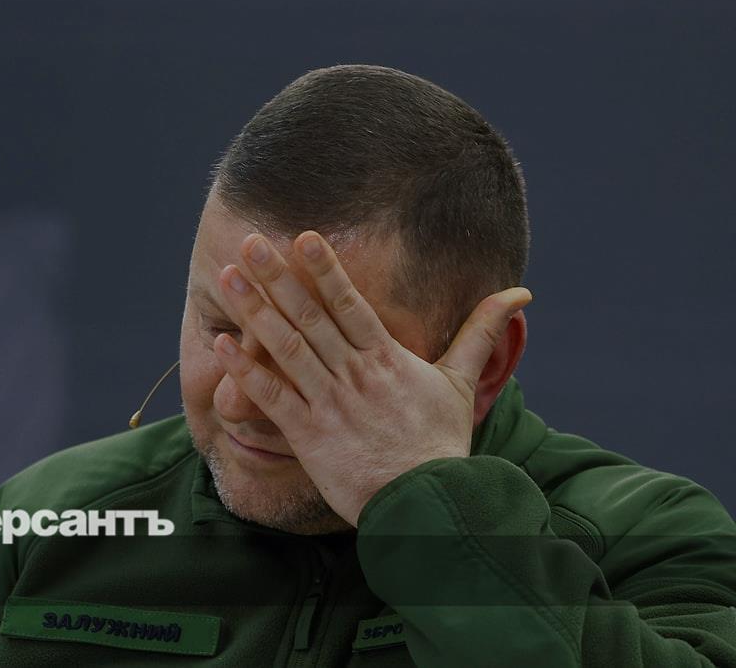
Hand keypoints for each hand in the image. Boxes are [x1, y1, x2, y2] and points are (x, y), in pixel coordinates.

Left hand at [212, 231, 531, 525]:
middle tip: (250, 242)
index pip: (351, 303)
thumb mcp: (463, 383)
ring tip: (228, 278)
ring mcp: (330, 403)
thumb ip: (479, 332)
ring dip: (254, 311)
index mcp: (387, 358)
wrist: (428, 504)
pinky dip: (245, 371)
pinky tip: (221, 345)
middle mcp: (355, 374)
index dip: (326, 269)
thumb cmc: (441, 444)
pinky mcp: (309, 435)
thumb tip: (519, 294)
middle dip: (278, 277)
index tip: (304, 237)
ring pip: (286, 348)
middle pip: (310, 316)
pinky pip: (272, 397)